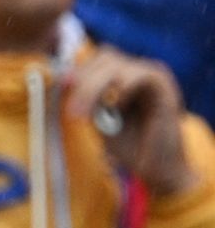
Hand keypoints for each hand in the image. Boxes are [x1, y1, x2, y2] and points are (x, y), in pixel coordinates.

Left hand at [65, 47, 199, 197]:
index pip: (97, 60)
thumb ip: (86, 97)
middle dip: (83, 82)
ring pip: (117, 66)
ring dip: (94, 88)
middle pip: (105, 58)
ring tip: (85, 114)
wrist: (156, 169)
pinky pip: (142, 75)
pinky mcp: (165, 87)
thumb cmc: (128, 145)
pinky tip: (117, 106)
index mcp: (123, 76)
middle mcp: (138, 71)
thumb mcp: (99, 117)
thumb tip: (65, 78)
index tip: (62, 86)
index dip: (77, 70)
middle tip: (73, 111)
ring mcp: (152, 76)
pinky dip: (123, 88)